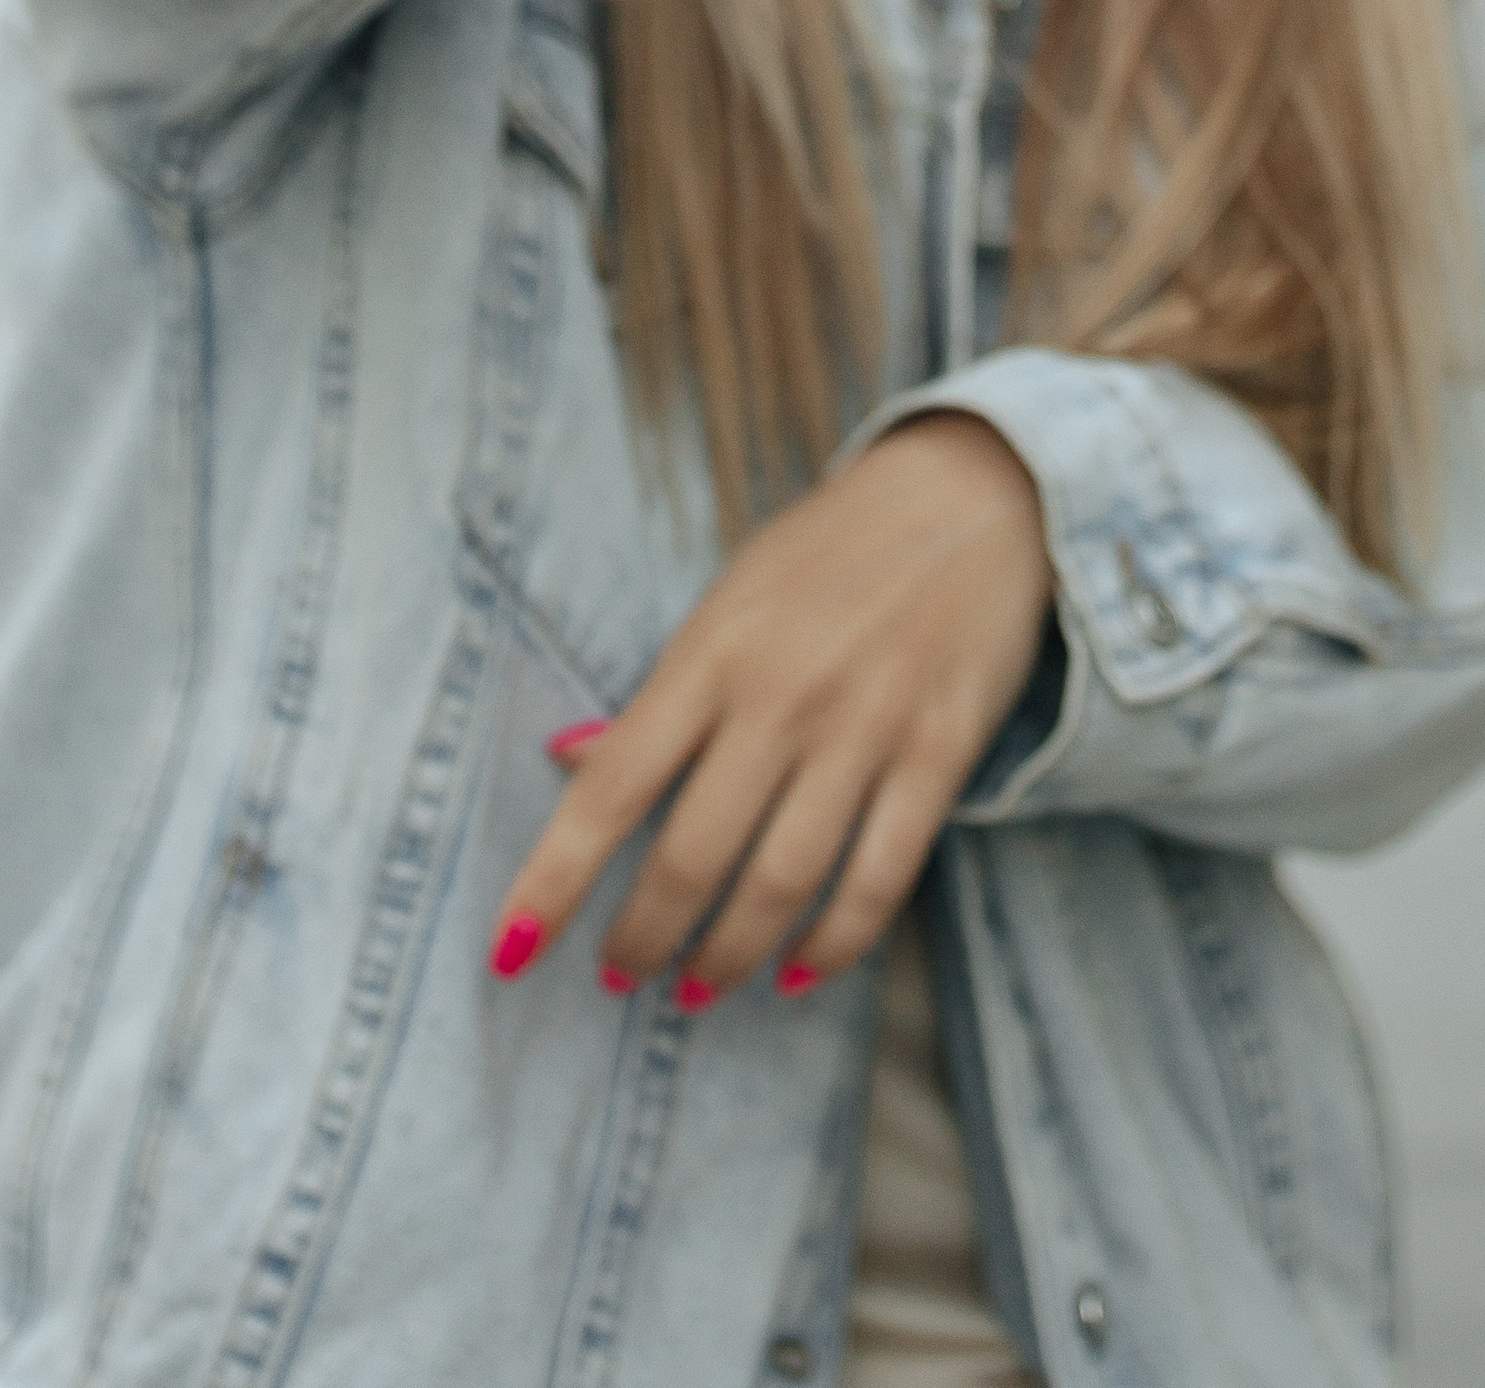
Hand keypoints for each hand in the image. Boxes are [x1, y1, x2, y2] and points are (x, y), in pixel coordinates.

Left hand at [490, 415, 1053, 1006]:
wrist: (975, 496)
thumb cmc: (831, 552)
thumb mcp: (731, 599)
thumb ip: (661, 692)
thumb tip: (568, 760)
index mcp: (712, 650)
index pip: (612, 786)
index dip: (554, 879)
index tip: (509, 949)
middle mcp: (781, 695)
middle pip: (691, 856)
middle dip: (644, 938)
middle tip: (621, 976)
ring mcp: (864, 728)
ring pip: (780, 885)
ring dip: (729, 957)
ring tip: (698, 987)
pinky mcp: (938, 755)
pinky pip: (877, 881)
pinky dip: (833, 944)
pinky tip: (800, 972)